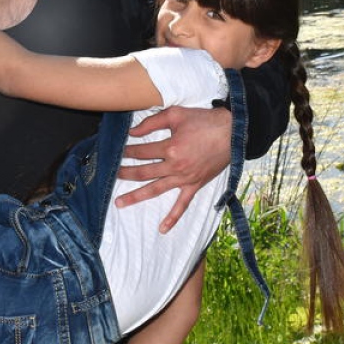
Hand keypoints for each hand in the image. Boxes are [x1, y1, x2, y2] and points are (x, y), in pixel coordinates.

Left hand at [115, 106, 230, 232]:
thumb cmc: (205, 121)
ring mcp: (185, 178)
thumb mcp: (176, 114)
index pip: (142, 151)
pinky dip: (173, 218)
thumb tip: (133, 131)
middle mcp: (176, 166)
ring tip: (119, 203)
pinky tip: (162, 229)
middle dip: (125, 173)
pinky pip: (182, 205)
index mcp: (171, 148)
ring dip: (136, 196)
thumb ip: (152, 122)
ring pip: (156, 189)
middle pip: (144, 172)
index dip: (127, 151)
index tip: (117, 151)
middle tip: (110, 176)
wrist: (232, 132)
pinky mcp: (195, 185)